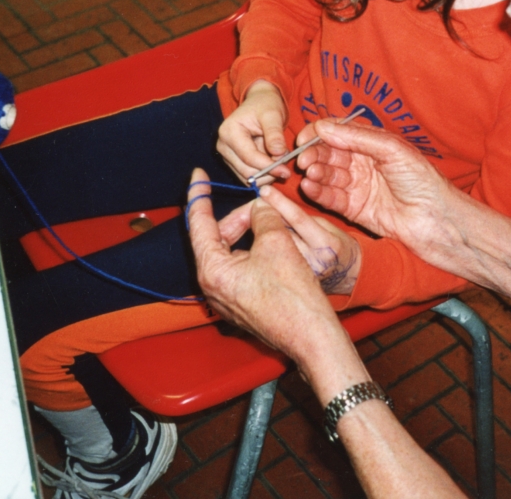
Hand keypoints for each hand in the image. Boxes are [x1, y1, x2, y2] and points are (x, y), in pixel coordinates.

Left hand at [186, 168, 342, 360]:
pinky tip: (275, 245)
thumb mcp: (277, 243)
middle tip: (260, 206)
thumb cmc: (293, 297)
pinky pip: (241, 268)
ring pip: (231, 252)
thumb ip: (263, 217)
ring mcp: (226, 297)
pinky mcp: (241, 303)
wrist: (312, 336)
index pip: (198, 223)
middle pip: (216, 237)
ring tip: (273, 225)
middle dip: (239, 217)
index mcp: (212, 270)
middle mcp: (212, 286)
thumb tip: (260, 206)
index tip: (198, 175)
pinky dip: (255, 251)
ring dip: (250, 234)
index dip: (199, 194)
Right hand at [217, 81, 290, 184]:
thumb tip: (278, 154)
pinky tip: (273, 164)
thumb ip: (275, 134)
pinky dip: (263, 175)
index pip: (249, 157)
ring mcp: (227, 156)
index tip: (286, 171)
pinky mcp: (233, 162)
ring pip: (248, 178)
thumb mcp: (273, 115)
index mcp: (229, 132)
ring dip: (266, 175)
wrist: (260, 103)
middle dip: (268, 172)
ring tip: (279, 161)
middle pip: (246, 171)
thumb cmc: (265, 105)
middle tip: (285, 166)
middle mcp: (223, 146)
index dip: (268, 166)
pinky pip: (249, 177)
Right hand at [295, 120, 466, 261]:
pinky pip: (331, 198)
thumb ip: (357, 138)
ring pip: (327, 175)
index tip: (304, 137)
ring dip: (315, 173)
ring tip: (308, 173)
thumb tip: (323, 127)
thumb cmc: (423, 181)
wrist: (436, 220)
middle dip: (313, 154)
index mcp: (372, 144)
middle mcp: (362, 163)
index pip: (338, 133)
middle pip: (328, 154)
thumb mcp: (392, 150)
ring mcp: (357, 186)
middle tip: (303, 159)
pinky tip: (310, 187)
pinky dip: (318, 192)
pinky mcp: (354, 209)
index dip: (319, 133)